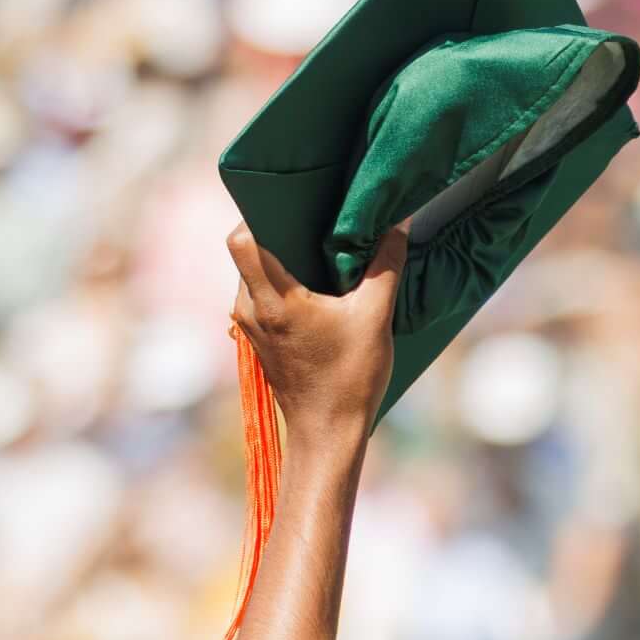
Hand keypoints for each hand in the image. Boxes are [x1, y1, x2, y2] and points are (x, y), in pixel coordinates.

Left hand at [227, 223, 406, 440]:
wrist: (327, 435)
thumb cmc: (349, 380)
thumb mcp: (375, 319)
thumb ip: (385, 267)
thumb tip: (397, 224)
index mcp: (273, 301)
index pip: (241, 240)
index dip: (258, 214)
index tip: (292, 205)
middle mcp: (251, 309)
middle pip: (248, 251)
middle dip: (278, 233)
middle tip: (314, 221)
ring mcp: (250, 326)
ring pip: (254, 274)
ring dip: (281, 260)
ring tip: (318, 253)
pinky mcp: (259, 339)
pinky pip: (261, 295)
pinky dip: (282, 283)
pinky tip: (316, 286)